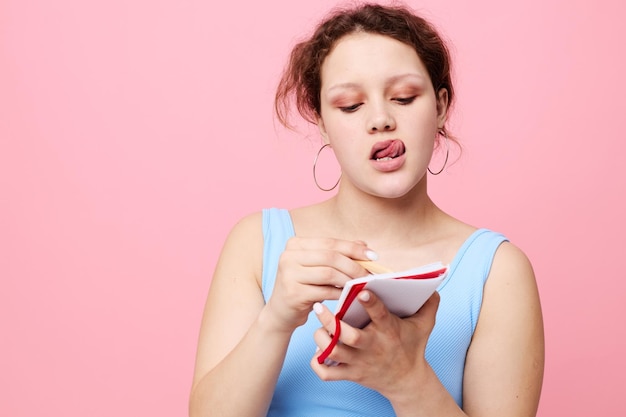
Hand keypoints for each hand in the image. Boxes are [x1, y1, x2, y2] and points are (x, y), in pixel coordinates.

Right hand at [264, 237, 375, 332]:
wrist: (281, 313)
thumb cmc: (304, 287)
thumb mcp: (318, 267)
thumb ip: (338, 254)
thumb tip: (364, 244)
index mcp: (295, 245)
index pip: (330, 243)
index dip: (353, 248)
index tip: (373, 256)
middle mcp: (288, 256)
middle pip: (330, 257)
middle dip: (354, 266)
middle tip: (369, 275)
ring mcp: (288, 274)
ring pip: (329, 273)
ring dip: (349, 280)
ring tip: (361, 285)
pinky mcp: (293, 293)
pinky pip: (324, 292)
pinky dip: (340, 293)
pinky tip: (348, 295)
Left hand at [310, 290, 439, 397]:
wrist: (406, 381)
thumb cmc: (411, 346)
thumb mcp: (424, 325)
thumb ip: (428, 303)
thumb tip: (431, 284)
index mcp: (389, 330)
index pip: (380, 315)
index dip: (371, 304)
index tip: (362, 291)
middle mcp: (373, 346)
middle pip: (349, 337)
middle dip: (331, 323)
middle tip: (319, 307)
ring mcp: (360, 362)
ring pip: (334, 353)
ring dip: (321, 339)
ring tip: (318, 327)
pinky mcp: (351, 374)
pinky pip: (328, 373)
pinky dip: (318, 363)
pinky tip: (318, 350)